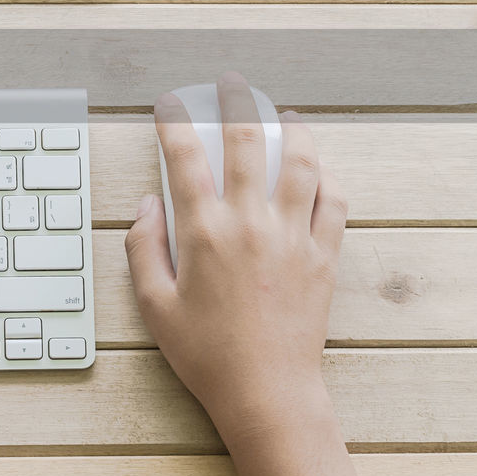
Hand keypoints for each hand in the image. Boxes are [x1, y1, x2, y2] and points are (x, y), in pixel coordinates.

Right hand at [126, 73, 361, 475]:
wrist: (267, 392)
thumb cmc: (206, 354)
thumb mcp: (154, 305)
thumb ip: (143, 248)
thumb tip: (146, 206)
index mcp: (204, 232)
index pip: (185, 158)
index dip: (174, 122)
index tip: (169, 104)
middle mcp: (250, 223)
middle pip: (247, 142)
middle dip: (236, 103)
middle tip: (232, 84)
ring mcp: (292, 236)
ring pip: (300, 163)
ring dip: (293, 130)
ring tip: (286, 114)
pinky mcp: (323, 256)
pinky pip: (333, 202)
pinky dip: (327, 178)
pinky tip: (319, 169)